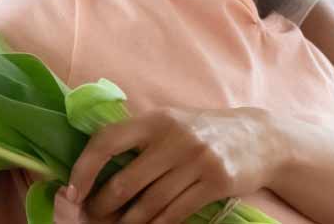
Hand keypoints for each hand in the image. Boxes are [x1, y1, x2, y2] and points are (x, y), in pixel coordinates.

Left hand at [67, 107, 290, 223]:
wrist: (260, 139)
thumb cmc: (205, 131)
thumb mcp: (173, 121)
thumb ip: (140, 136)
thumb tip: (95, 158)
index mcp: (157, 119)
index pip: (108, 140)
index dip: (84, 167)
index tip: (73, 189)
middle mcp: (175, 138)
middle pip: (126, 181)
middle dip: (103, 205)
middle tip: (94, 216)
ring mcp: (197, 161)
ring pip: (150, 203)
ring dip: (128, 222)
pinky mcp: (216, 183)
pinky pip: (175, 212)